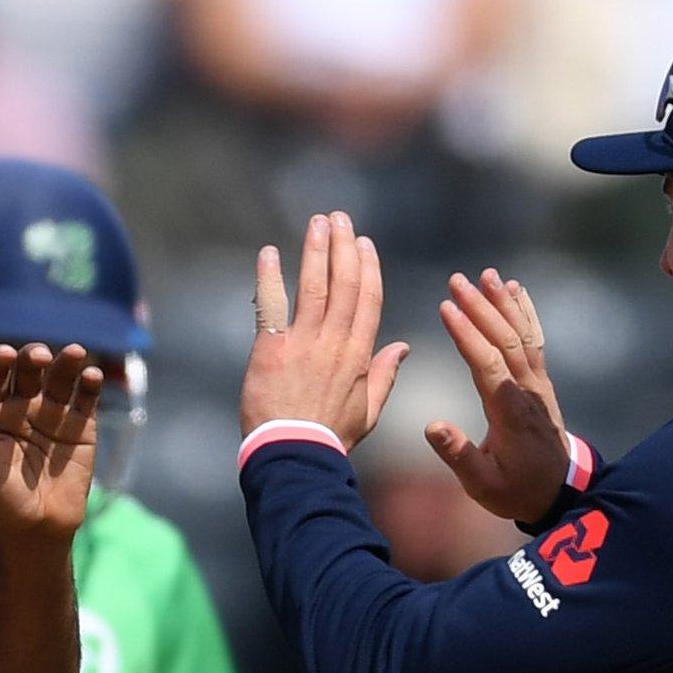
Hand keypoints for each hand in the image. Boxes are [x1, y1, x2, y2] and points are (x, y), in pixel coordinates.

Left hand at [0, 342, 101, 542]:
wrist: (38, 528)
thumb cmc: (1, 501)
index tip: (5, 355)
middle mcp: (25, 406)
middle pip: (29, 370)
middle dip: (33, 357)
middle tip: (39, 357)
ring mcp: (55, 414)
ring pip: (61, 378)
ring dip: (67, 362)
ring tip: (74, 352)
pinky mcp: (82, 427)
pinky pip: (86, 399)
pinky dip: (91, 385)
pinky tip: (92, 376)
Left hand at [242, 211, 409, 448]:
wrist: (294, 454)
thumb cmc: (330, 436)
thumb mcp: (369, 411)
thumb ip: (385, 375)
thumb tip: (403, 347)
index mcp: (359, 354)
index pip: (368, 299)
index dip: (367, 267)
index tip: (363, 243)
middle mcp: (334, 341)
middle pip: (343, 283)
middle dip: (342, 246)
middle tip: (338, 218)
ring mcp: (303, 343)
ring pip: (314, 286)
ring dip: (315, 250)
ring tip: (316, 222)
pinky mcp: (271, 349)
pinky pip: (272, 305)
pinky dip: (270, 277)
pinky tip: (269, 253)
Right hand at [426, 269, 570, 522]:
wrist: (559, 492)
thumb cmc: (515, 490)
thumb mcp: (482, 484)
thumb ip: (458, 455)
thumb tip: (431, 426)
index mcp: (509, 413)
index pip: (487, 365)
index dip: (468, 335)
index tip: (447, 308)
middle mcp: (527, 392)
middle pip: (505, 341)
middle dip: (481, 308)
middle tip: (457, 280)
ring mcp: (538, 384)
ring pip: (521, 335)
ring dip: (503, 303)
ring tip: (487, 274)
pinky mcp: (541, 381)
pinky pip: (534, 339)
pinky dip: (526, 312)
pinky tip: (515, 290)